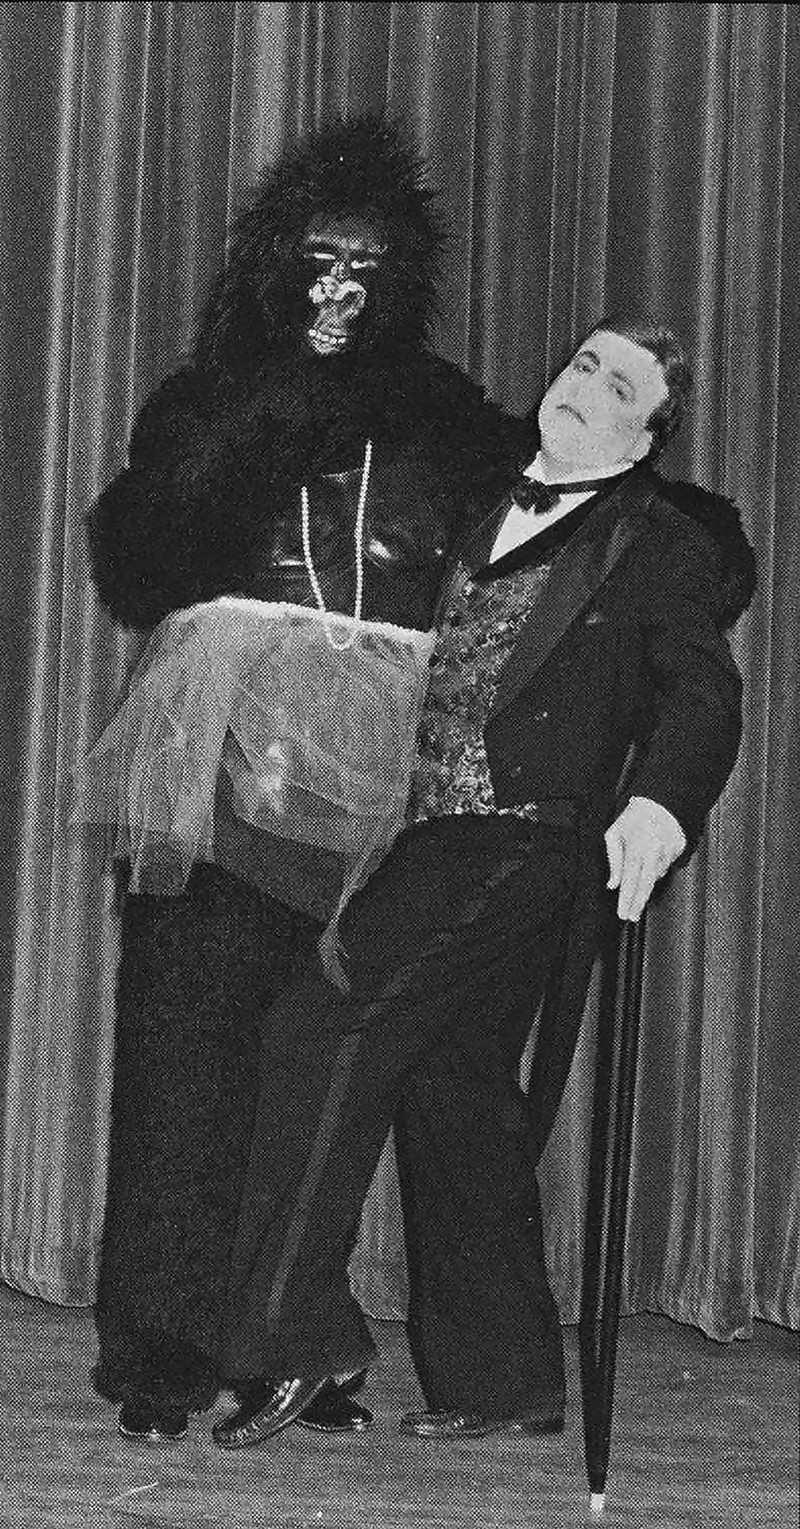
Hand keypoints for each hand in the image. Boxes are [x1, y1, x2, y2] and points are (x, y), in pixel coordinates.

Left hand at [605, 796, 685, 921]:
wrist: (661, 802)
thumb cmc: (634, 817)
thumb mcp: (614, 834)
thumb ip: (613, 860)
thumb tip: (613, 883)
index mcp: (637, 847)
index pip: (630, 879)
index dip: (627, 899)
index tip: (623, 913)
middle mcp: (654, 851)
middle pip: (646, 885)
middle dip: (638, 903)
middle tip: (631, 916)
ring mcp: (668, 852)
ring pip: (656, 877)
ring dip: (645, 884)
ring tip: (638, 879)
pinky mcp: (678, 851)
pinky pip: (664, 867)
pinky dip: (655, 868)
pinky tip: (650, 861)